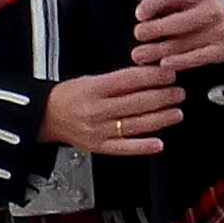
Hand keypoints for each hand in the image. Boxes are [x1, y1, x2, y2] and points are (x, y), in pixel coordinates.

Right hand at [45, 64, 181, 154]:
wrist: (45, 117)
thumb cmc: (69, 96)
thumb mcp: (89, 79)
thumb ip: (118, 79)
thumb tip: (150, 75)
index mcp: (94, 89)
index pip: (130, 80)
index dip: (154, 77)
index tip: (169, 74)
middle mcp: (96, 110)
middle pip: (137, 103)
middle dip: (163, 97)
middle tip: (178, 92)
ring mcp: (98, 131)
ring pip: (136, 124)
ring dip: (161, 119)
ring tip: (177, 112)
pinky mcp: (99, 147)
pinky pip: (125, 148)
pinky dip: (143, 146)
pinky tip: (159, 143)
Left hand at [130, 0, 223, 69]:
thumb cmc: (206, 11)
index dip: (152, 4)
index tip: (139, 14)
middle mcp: (213, 10)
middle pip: (177, 21)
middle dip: (154, 29)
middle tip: (139, 34)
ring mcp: (219, 31)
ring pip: (183, 43)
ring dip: (158, 51)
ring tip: (140, 55)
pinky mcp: (222, 50)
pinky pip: (197, 58)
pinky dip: (179, 62)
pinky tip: (164, 64)